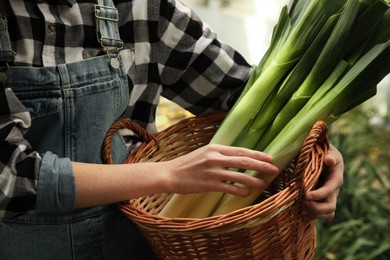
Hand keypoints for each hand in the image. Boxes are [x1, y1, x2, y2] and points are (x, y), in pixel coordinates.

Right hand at [162, 144, 279, 196]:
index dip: (257, 154)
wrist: (170, 174)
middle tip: (275, 169)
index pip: (241, 151)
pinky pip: (230, 188)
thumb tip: (237, 158)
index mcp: (215, 148)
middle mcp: (215, 158)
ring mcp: (213, 171)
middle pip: (244, 161)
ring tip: (264, 184)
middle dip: (261, 165)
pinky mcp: (209, 184)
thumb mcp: (204, 153)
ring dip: (254, 180)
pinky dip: (240, 191)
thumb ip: (220, 154)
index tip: (270, 158)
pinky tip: (247, 193)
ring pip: (240, 176)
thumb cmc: (188, 164)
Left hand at [303, 144, 343, 218]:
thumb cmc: (326, 152)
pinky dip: (310, 215)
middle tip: (303, 204)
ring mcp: (327, 198)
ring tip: (300, 211)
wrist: (323, 156)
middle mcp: (333, 191)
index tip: (306, 195)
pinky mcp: (320, 201)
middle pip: (330, 207)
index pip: (329, 190)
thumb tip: (329, 160)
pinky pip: (319, 214)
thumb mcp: (330, 150)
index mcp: (336, 178)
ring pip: (326, 214)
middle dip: (316, 208)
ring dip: (313, 214)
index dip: (319, 195)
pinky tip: (299, 213)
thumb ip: (330, 155)